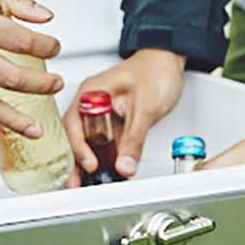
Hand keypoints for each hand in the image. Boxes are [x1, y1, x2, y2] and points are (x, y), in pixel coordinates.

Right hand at [63, 49, 185, 185]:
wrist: (168, 60)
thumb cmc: (155, 71)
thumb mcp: (145, 107)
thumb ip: (134, 139)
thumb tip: (125, 165)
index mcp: (92, 94)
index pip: (75, 125)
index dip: (79, 148)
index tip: (90, 165)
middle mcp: (91, 103)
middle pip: (75, 137)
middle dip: (75, 162)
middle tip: (76, 184)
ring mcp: (101, 113)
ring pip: (88, 142)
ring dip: (87, 163)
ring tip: (85, 184)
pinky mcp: (112, 121)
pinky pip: (103, 142)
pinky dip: (103, 158)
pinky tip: (105, 172)